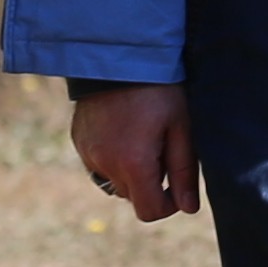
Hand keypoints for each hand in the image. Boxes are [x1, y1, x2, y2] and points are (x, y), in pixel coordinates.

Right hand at [72, 82, 197, 223]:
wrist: (119, 54)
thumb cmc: (158, 89)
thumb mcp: (181, 127)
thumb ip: (184, 171)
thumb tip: (188, 208)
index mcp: (133, 164)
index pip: (149, 212)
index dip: (168, 204)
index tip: (177, 182)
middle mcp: (105, 164)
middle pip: (132, 196)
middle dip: (150, 182)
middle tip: (161, 146)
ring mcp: (88, 153)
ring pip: (115, 181)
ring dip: (130, 171)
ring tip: (141, 136)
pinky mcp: (79, 141)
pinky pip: (99, 163)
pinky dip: (113, 157)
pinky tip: (124, 129)